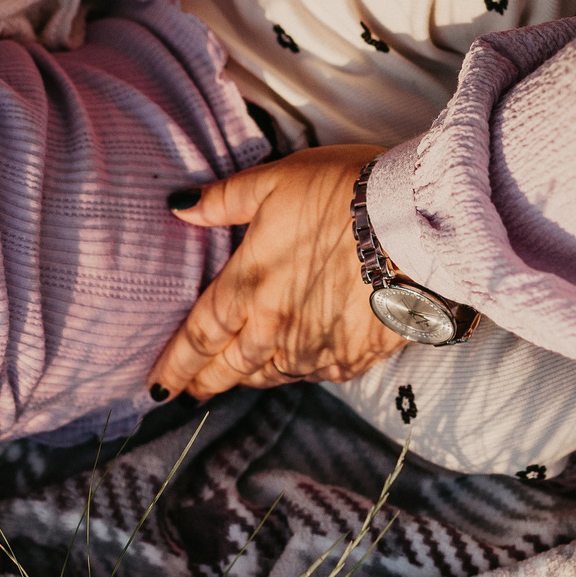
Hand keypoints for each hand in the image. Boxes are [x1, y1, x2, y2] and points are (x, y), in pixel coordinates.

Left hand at [151, 145, 405, 399]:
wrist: (419, 224)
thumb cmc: (345, 193)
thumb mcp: (276, 180)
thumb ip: (225, 199)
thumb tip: (179, 206)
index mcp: (248, 287)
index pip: (198, 337)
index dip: (175, 364)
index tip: (156, 386)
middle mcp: (276, 329)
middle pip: (229, 367)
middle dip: (204, 383)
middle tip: (185, 396)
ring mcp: (318, 349)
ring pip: (271, 376)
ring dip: (247, 380)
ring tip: (232, 383)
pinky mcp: (356, 357)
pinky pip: (315, 375)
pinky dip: (296, 374)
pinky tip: (292, 369)